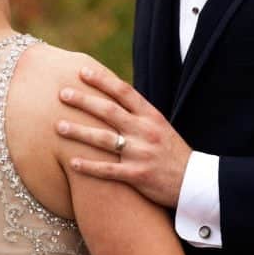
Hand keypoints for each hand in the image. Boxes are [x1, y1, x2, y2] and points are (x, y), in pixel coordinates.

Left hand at [57, 65, 191, 207]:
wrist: (195, 182)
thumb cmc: (173, 153)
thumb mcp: (161, 127)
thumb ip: (139, 115)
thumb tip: (114, 99)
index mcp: (151, 116)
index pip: (124, 92)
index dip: (102, 80)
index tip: (82, 72)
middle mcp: (145, 131)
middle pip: (109, 111)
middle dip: (83, 101)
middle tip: (62, 93)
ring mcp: (141, 153)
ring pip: (104, 139)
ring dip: (79, 132)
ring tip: (59, 127)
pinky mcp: (138, 176)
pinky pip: (108, 170)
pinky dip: (89, 166)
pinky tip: (72, 163)